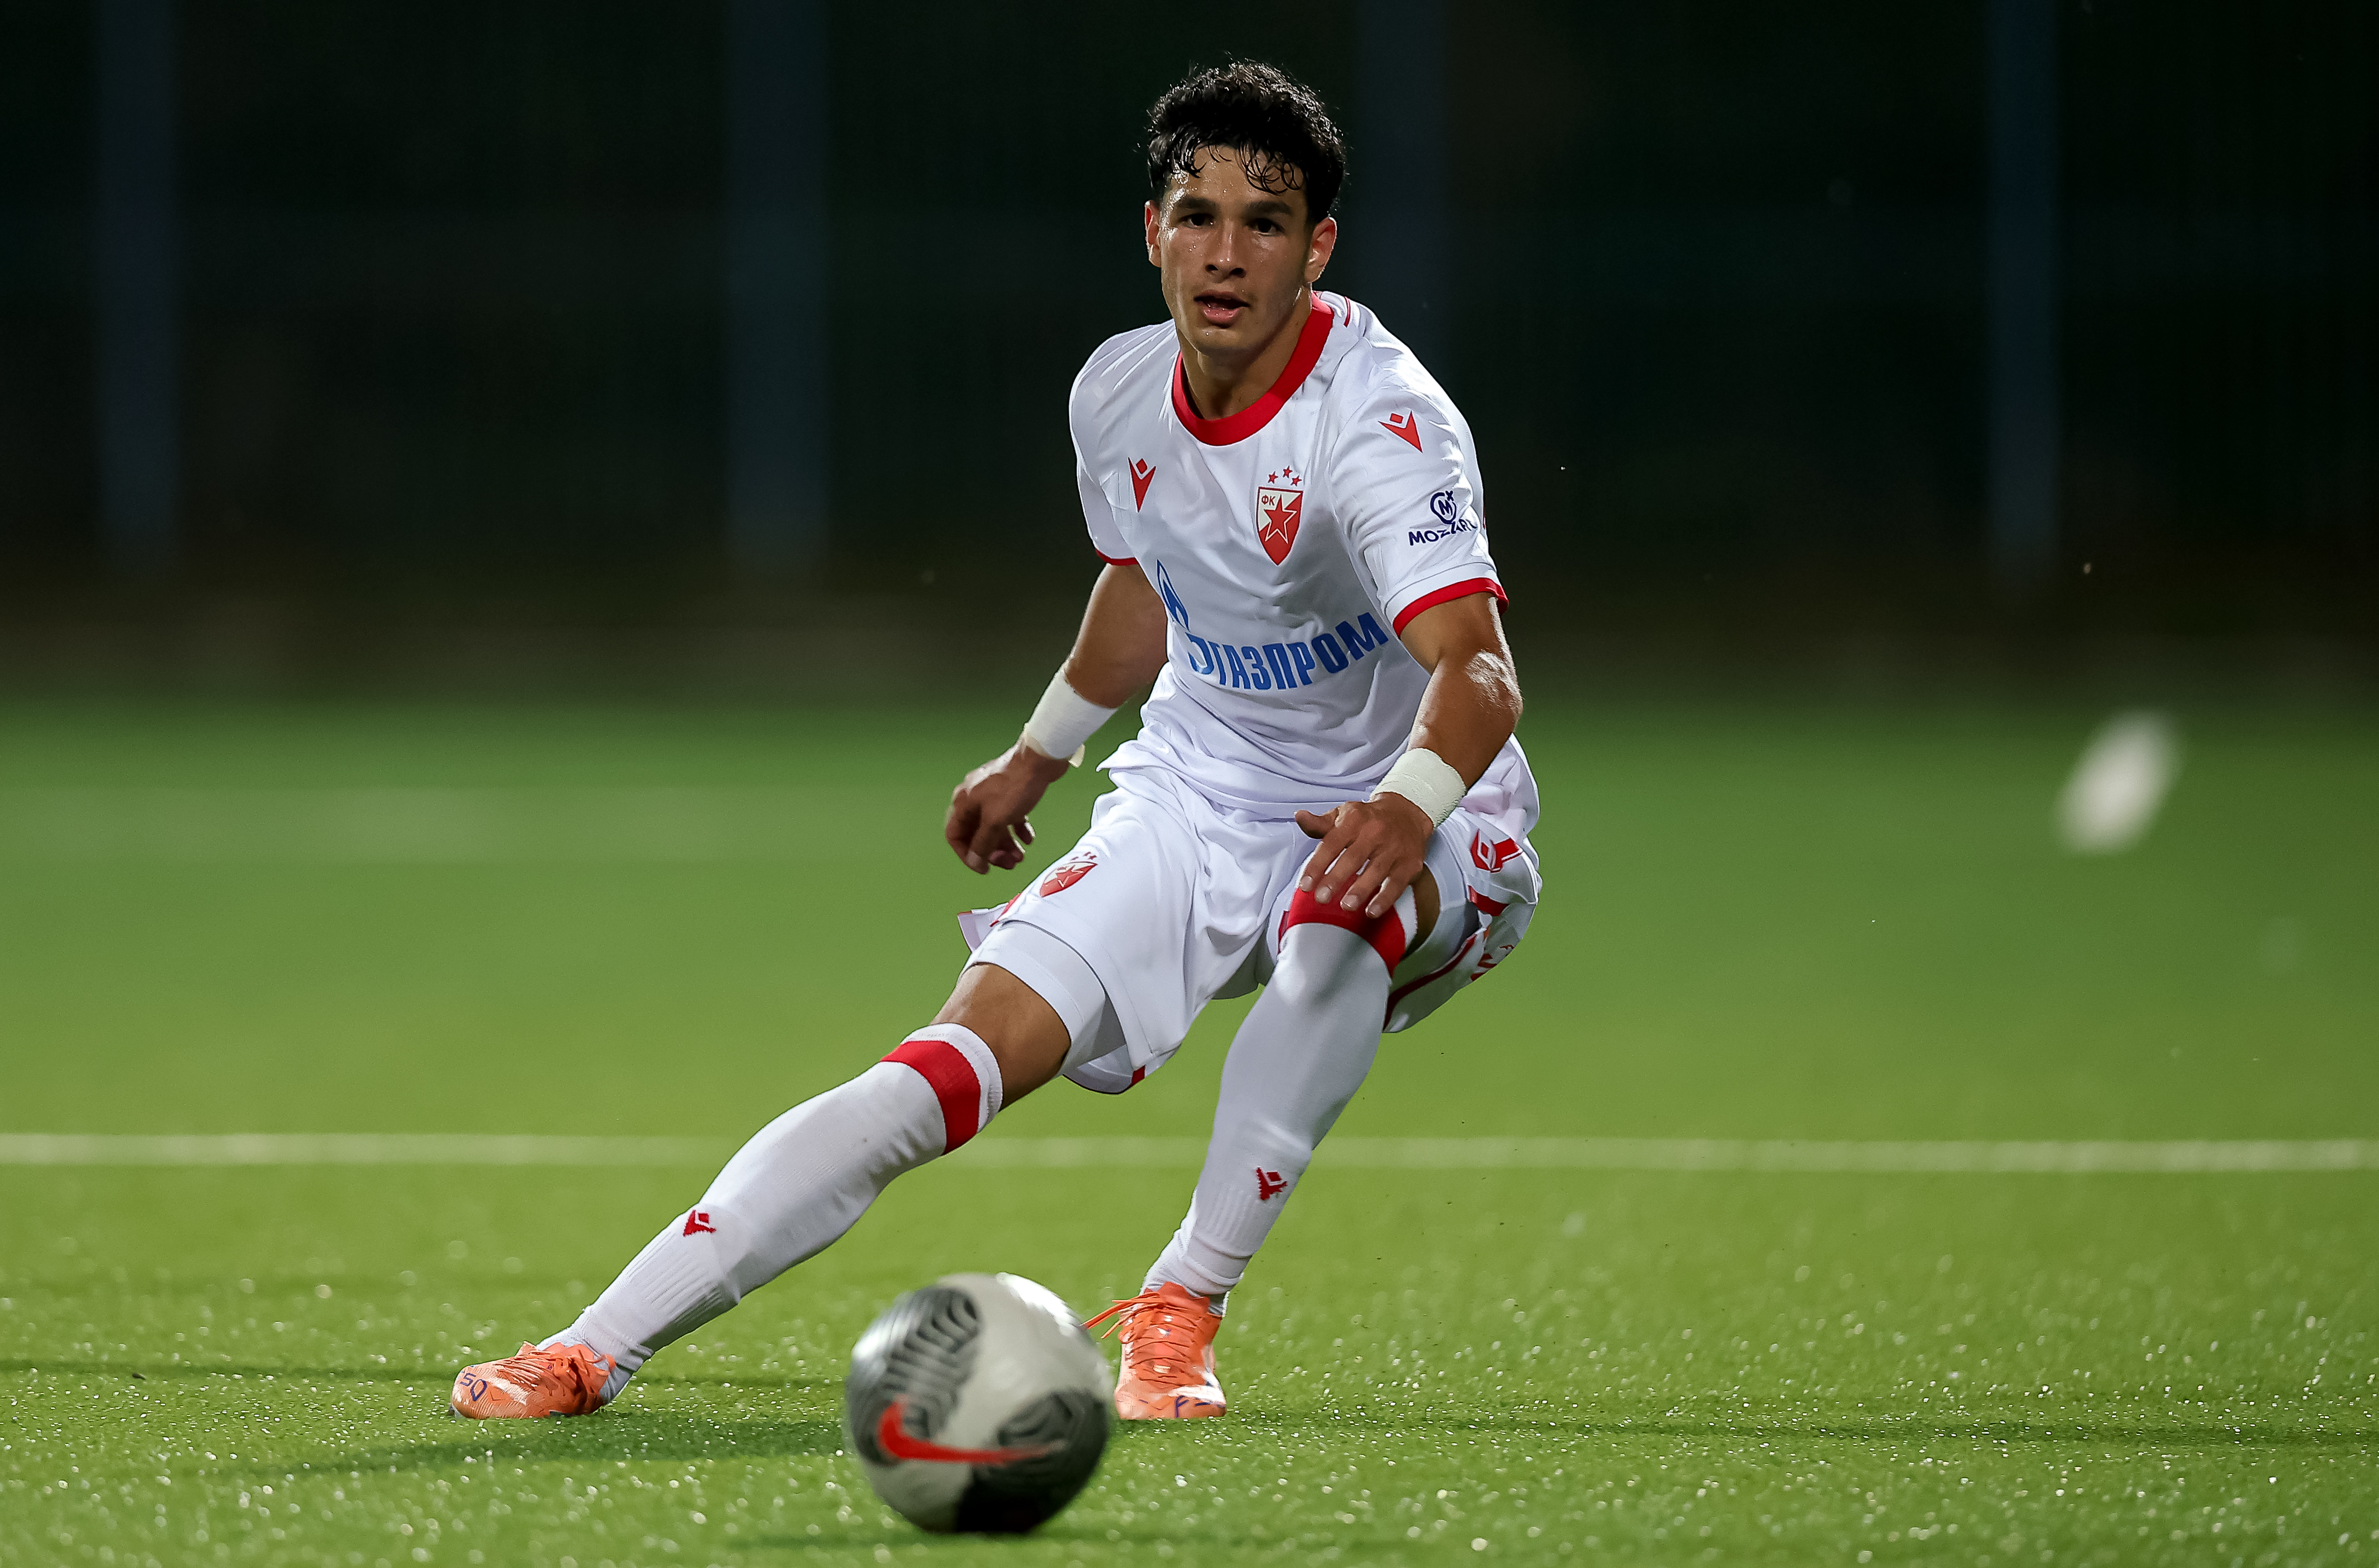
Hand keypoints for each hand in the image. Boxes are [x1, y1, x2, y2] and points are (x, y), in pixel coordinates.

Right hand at [945, 742, 1072, 872]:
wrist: (1039, 759)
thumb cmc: (1014, 786)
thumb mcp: (996, 820)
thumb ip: (983, 843)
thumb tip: (974, 861)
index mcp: (964, 803)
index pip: (955, 835)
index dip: (967, 855)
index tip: (983, 868)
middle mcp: (974, 798)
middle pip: (976, 833)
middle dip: (992, 852)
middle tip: (1009, 864)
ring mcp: (992, 794)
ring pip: (994, 826)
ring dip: (1006, 844)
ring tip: (1021, 857)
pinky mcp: (1009, 791)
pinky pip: (1009, 816)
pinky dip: (1017, 829)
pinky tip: (1028, 839)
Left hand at [1294, 795, 1432, 918]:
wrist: (1407, 814)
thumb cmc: (1367, 820)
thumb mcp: (1342, 816)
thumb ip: (1319, 824)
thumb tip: (1299, 817)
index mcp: (1354, 819)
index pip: (1332, 843)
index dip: (1317, 864)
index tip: (1305, 885)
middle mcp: (1375, 832)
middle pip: (1353, 857)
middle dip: (1336, 879)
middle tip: (1321, 898)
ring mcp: (1394, 848)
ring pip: (1376, 871)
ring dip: (1360, 890)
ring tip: (1346, 906)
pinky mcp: (1409, 864)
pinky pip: (1397, 883)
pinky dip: (1385, 898)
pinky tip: (1372, 911)